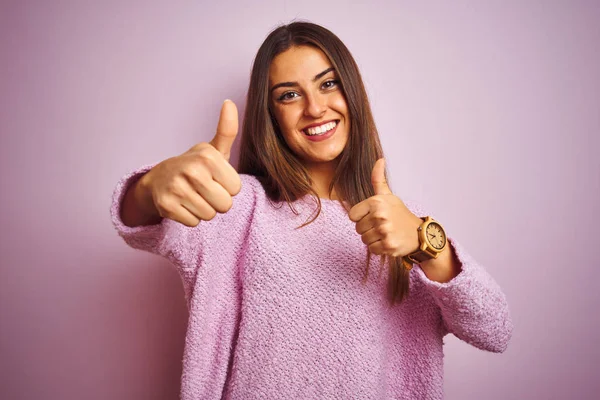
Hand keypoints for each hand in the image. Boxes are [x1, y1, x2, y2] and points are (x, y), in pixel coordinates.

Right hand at [139, 100, 241, 226]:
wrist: (159, 179)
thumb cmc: (195, 166)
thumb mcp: (213, 150)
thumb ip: (227, 130)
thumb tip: (229, 102)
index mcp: (208, 157)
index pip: (236, 189)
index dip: (227, 187)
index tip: (214, 178)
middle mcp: (192, 170)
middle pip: (225, 205)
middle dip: (217, 201)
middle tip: (204, 189)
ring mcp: (177, 188)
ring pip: (209, 216)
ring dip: (204, 210)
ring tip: (193, 196)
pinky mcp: (166, 206)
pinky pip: (193, 223)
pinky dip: (190, 218)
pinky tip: (183, 204)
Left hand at [348, 158, 422, 256]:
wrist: (419, 234)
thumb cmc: (400, 214)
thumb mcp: (388, 195)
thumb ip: (378, 179)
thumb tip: (380, 160)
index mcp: (376, 202)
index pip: (353, 215)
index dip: (361, 217)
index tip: (373, 216)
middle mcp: (379, 216)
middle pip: (358, 228)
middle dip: (368, 229)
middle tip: (382, 226)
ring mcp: (384, 231)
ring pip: (364, 239)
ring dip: (373, 239)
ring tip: (385, 233)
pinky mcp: (388, 245)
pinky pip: (372, 249)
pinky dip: (379, 248)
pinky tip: (389, 241)